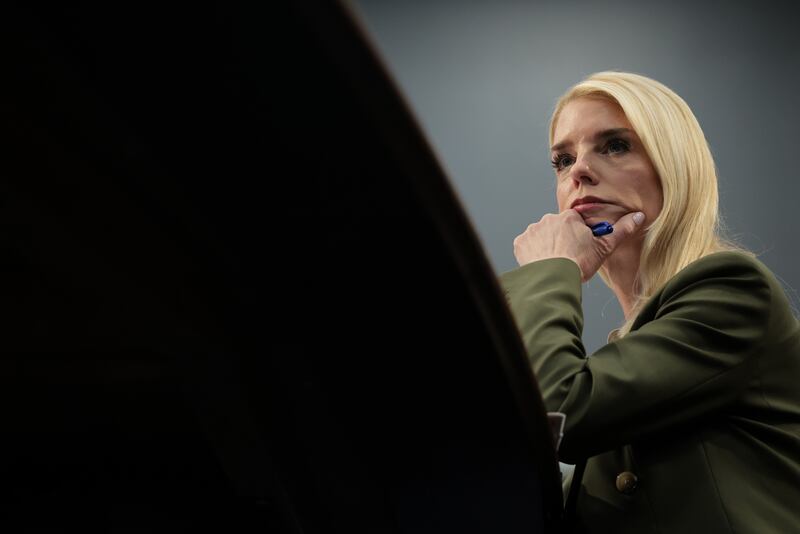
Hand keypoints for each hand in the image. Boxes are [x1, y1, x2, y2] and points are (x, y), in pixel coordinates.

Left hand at [512, 210, 644, 281]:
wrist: (554, 278)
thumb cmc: (579, 264)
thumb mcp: (604, 247)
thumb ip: (621, 230)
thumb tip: (638, 217)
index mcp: (568, 218)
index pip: (574, 222)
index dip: (578, 235)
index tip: (579, 246)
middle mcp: (548, 220)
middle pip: (556, 228)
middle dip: (561, 239)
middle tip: (567, 256)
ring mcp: (532, 231)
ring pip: (541, 236)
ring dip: (546, 245)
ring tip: (554, 261)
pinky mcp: (521, 243)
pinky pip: (527, 245)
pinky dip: (533, 252)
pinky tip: (542, 262)